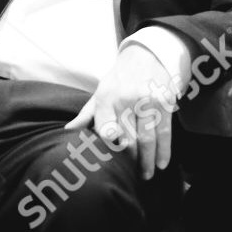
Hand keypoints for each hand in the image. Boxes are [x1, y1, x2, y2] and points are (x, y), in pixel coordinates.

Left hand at [66, 44, 174, 180]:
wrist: (146, 55)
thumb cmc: (119, 79)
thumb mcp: (99, 93)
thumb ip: (86, 115)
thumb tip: (67, 131)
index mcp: (106, 99)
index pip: (105, 128)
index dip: (108, 147)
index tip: (110, 164)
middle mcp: (125, 100)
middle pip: (128, 139)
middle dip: (129, 161)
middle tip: (129, 176)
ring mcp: (146, 102)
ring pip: (147, 139)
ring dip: (147, 161)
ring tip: (145, 175)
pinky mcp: (164, 104)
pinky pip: (164, 132)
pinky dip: (164, 151)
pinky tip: (161, 164)